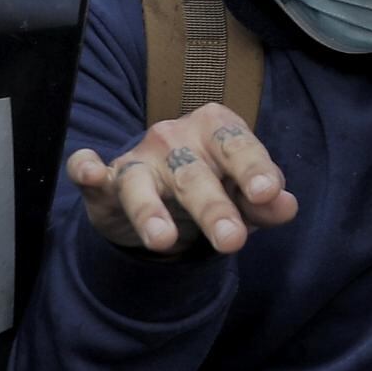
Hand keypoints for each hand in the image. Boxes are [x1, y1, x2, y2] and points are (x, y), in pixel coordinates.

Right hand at [67, 103, 298, 257]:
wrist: (163, 203)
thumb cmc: (213, 188)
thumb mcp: (243, 198)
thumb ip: (264, 204)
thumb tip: (286, 206)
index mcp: (216, 130)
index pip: (238, 146)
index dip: (253, 168)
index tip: (266, 193)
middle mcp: (175, 137)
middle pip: (195, 174)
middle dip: (213, 208)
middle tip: (232, 240)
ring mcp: (138, 158)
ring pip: (143, 184)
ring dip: (151, 211)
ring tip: (163, 240)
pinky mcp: (105, 181)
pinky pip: (91, 172)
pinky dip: (86, 169)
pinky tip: (88, 172)